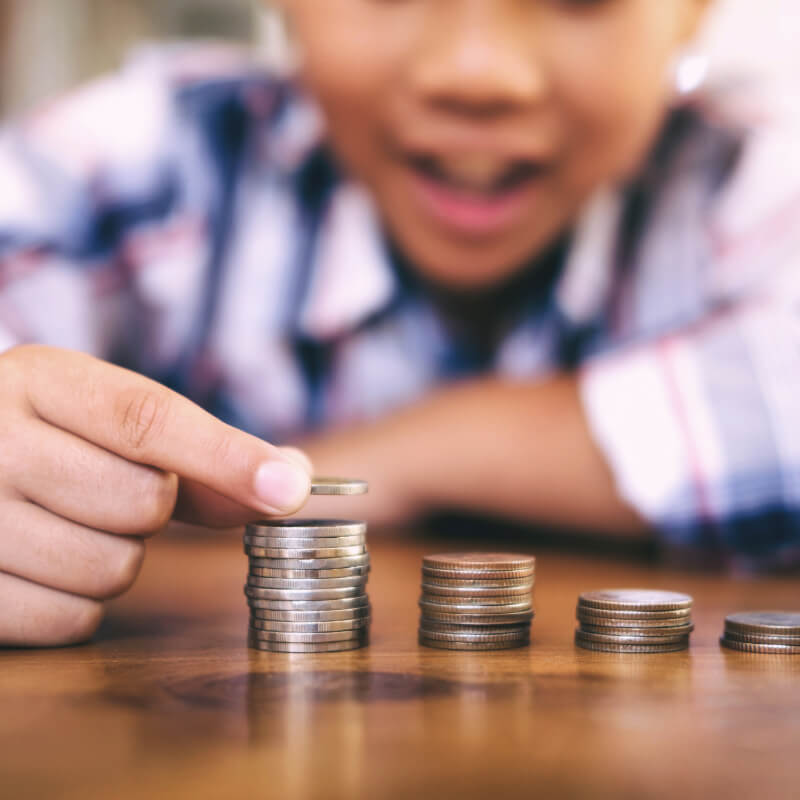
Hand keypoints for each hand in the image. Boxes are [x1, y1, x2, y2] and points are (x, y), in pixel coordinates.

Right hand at [0, 345, 311, 646]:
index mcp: (40, 381)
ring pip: (114, 568)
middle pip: (145, 501)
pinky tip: (46, 566)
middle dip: (150, 508)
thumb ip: (200, 452)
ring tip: (70, 523)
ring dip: (117, 557)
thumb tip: (291, 481)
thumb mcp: (107, 420)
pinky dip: (79, 604)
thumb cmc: (50, 438)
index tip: (291, 490)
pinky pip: (71, 620)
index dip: (227, 457)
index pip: (147, 418)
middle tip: (105, 489)